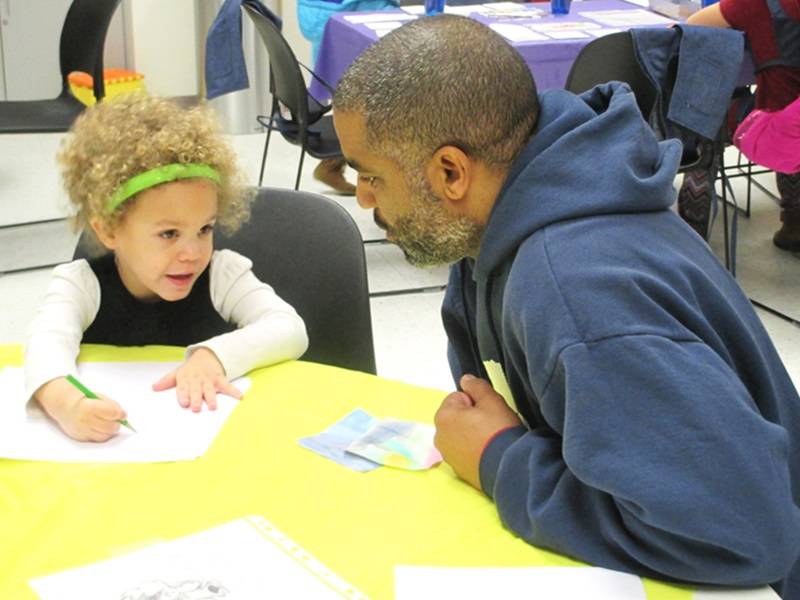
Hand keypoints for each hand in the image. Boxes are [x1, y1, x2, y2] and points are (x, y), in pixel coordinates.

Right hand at [36, 377, 125, 441]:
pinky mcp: (80, 437)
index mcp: (89, 406)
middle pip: (110, 427)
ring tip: (108, 423)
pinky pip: (97, 439)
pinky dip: (102, 434)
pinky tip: (100, 427)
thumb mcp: (99, 397)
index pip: (111, 413)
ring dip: (110, 430)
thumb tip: (123, 415)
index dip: (120, 414)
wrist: (65, 407)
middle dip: (117, 423)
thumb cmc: (85, 400)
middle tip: (117, 420)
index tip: (123, 414)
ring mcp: (81, 430)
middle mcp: (84, 420)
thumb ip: (112, 405)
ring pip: (105, 435)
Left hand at [152, 347, 241, 411]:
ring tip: (212, 406)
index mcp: (186, 379)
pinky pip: (227, 386)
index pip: (183, 388)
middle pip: (196, 391)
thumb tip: (154, 387)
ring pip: (209, 390)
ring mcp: (209, 380)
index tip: (184, 402)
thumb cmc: (190, 369)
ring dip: (211, 398)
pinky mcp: (220, 380)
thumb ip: (166, 381)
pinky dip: (234, 391)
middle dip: (195, 399)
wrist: (206, 355)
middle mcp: (197, 381)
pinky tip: (239, 397)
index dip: (183, 395)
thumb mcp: (177, 372)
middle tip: (195, 408)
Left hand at [433, 374, 521, 489]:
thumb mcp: (492, 401)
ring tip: (490, 439)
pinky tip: (487, 452)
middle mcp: (439, 436)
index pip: (458, 397)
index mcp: (443, 417)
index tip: (488, 411)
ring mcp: (447, 455)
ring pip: (459, 435)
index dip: (475, 401)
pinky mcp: (457, 470)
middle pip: (456, 417)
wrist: (508, 467)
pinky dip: (473, 450)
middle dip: (471, 418)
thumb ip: (477, 387)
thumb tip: (465, 379)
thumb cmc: (499, 431)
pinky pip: (463, 452)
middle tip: (491, 424)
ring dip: (471, 434)